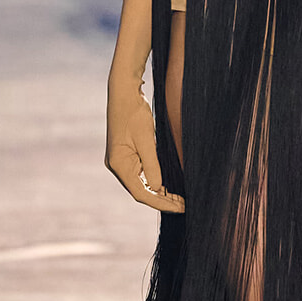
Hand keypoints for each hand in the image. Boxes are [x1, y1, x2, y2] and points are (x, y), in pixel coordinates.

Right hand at [106, 83, 184, 213]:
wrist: (124, 92)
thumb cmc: (134, 112)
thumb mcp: (146, 138)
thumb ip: (152, 165)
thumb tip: (159, 188)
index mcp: (118, 164)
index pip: (140, 193)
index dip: (161, 203)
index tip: (180, 207)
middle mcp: (117, 166)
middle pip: (140, 191)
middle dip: (162, 200)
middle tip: (184, 206)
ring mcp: (121, 161)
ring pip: (141, 184)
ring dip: (159, 192)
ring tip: (180, 199)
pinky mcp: (127, 155)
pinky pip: (141, 174)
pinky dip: (155, 181)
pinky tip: (169, 185)